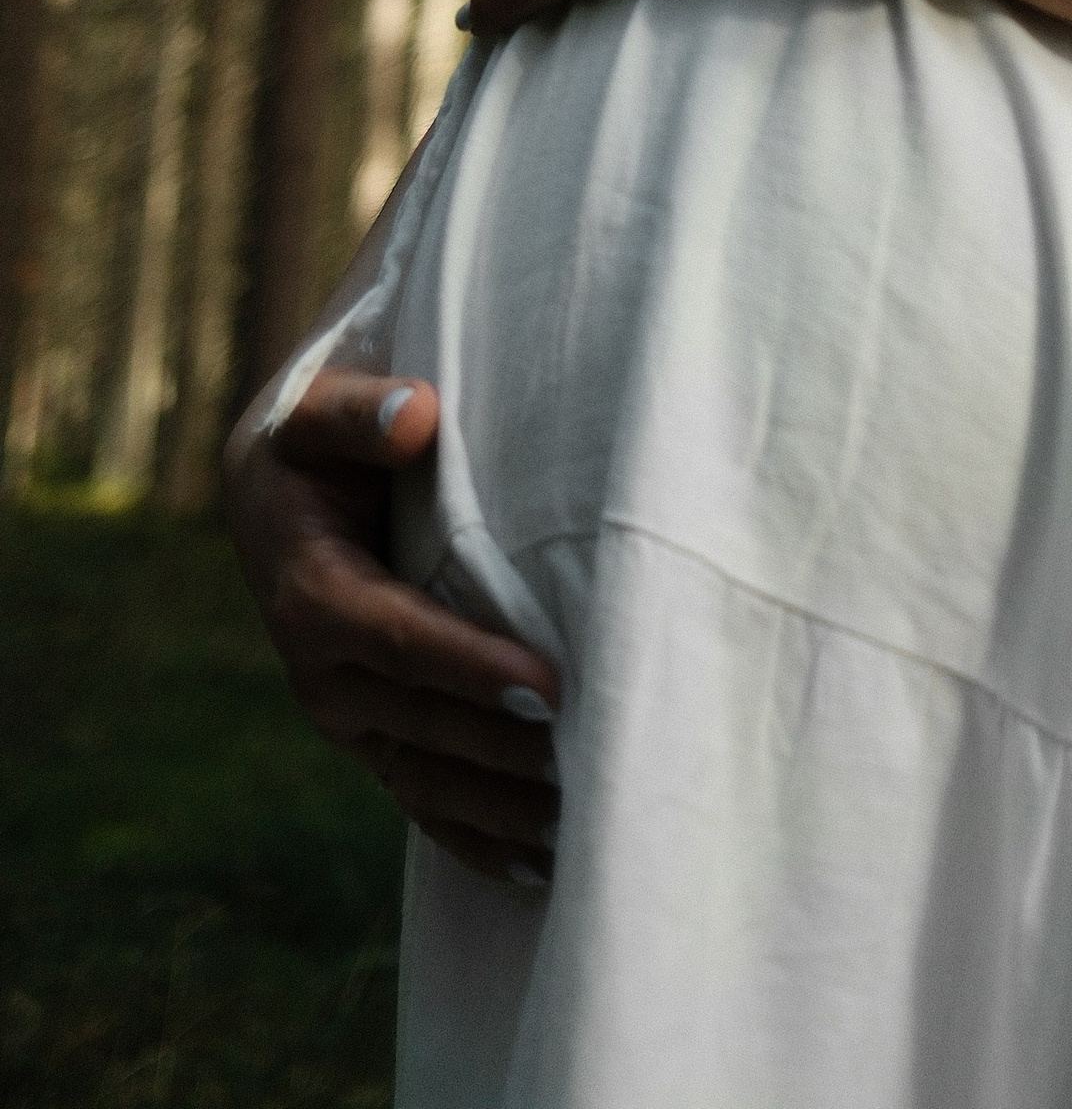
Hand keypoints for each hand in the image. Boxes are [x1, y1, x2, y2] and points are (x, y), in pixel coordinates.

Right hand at [223, 370, 562, 888]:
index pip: (402, 642)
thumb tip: (415, 414)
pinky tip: (537, 866)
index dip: (473, 667)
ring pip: (426, 776)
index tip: (548, 683)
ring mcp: (347, 716)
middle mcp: (322, 674)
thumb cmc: (315, 441)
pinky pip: (419, 797)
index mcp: (311, 597)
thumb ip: (364, 412)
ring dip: (500, 805)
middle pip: (424, 722)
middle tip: (593, 758)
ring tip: (583, 823)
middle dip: (505, 747)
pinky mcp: (371, 737)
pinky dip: (473, 837)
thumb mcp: (321, 410)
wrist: (273, 492)